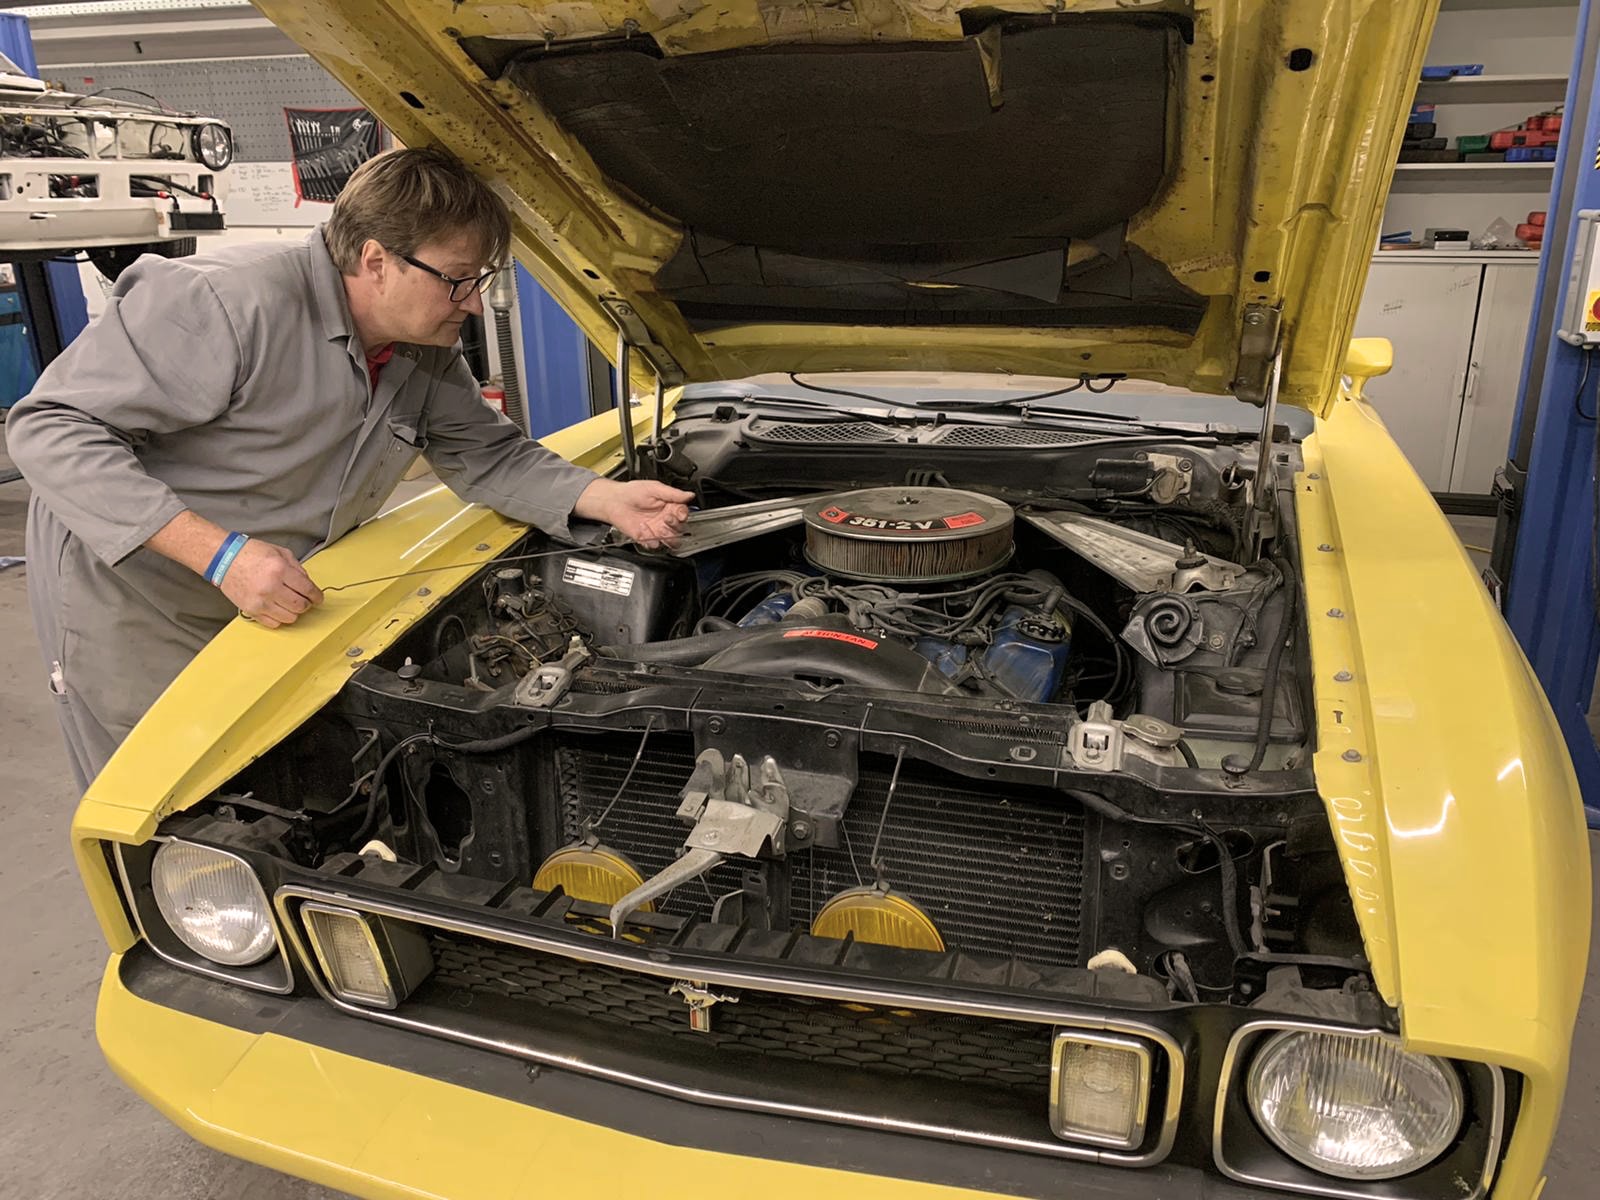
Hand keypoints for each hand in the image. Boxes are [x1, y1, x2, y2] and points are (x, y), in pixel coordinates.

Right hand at [219, 539, 324, 627]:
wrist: (224, 559)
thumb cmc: (250, 553)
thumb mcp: (280, 553)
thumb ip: (297, 569)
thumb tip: (308, 585)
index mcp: (280, 570)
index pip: (307, 590)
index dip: (317, 596)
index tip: (318, 598)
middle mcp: (270, 588)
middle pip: (300, 606)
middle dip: (306, 603)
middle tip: (304, 599)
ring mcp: (260, 601)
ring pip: (289, 618)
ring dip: (294, 612)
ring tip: (290, 603)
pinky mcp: (250, 610)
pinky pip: (273, 623)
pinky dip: (280, 618)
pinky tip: (278, 608)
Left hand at [576, 479, 694, 547]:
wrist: (614, 501)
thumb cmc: (632, 492)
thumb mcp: (655, 488)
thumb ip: (673, 493)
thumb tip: (690, 495)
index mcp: (670, 507)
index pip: (683, 514)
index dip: (683, 515)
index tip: (679, 514)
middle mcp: (665, 520)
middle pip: (680, 529)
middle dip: (676, 525)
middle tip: (667, 518)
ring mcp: (657, 530)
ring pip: (672, 541)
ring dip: (669, 537)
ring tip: (661, 529)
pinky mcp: (647, 538)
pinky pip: (654, 544)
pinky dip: (651, 539)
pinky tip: (644, 529)